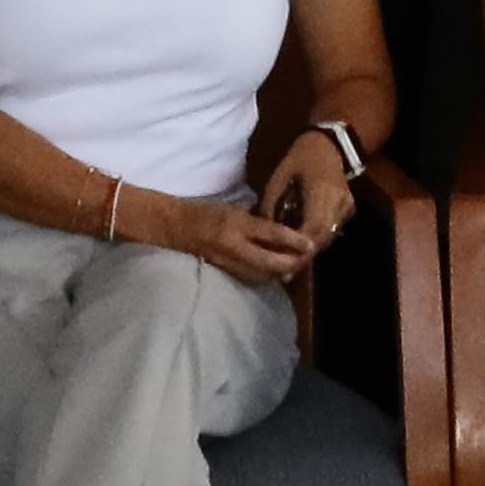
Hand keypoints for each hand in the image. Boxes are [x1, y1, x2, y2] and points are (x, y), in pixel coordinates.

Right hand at [158, 181, 321, 285]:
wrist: (173, 225)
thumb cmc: (203, 211)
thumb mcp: (232, 208)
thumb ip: (254, 221)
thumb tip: (280, 232)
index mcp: (237, 223)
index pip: (272, 234)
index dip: (294, 241)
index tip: (311, 245)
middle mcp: (233, 245)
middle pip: (269, 262)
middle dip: (291, 264)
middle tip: (305, 260)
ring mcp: (226, 261)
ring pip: (260, 275)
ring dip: (279, 273)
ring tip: (293, 267)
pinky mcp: (222, 270)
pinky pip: (248, 277)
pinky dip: (264, 276)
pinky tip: (272, 273)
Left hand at [258, 127, 357, 255]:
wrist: (328, 145)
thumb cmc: (299, 158)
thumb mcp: (278, 177)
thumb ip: (270, 205)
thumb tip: (262, 232)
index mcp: (321, 191)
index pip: (313, 227)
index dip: (300, 248)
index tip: (285, 264)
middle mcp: (339, 202)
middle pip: (322, 237)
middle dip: (304, 255)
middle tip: (285, 273)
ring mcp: (346, 206)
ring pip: (328, 237)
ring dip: (310, 250)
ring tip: (291, 263)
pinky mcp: (348, 209)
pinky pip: (332, 231)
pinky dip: (317, 239)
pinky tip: (302, 245)